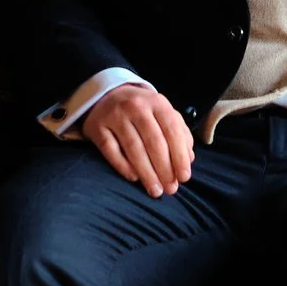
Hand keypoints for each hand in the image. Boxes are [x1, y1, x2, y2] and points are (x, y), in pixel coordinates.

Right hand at [80, 83, 195, 197]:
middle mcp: (136, 106)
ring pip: (133, 148)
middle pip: (153, 141)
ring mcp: (114, 116)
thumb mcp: (162, 113)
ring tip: (155, 190)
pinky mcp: (97, 127)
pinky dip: (123, 166)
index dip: (179, 155)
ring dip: (147, 173)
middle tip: (170, 189)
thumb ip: (179, 133)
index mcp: (157, 102)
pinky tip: (134, 178)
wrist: (107, 95)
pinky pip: (110, 150)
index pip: (172, 130)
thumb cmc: (142, 111)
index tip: (184, 177)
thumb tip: (189, 158)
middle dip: (164, 168)